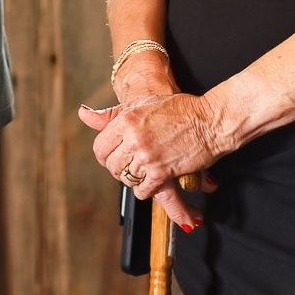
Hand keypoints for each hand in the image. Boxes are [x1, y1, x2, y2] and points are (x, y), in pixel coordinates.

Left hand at [79, 96, 227, 229]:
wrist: (210, 119)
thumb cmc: (180, 109)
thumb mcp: (142, 104)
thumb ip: (111, 114)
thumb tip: (84, 114)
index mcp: (126, 120)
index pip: (100, 148)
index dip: (107, 156)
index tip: (115, 157)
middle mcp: (133, 139)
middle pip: (112, 166)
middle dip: (120, 169)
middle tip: (132, 165)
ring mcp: (146, 156)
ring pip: (126, 179)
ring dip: (134, 179)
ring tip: (144, 172)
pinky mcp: (161, 172)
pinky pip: (142, 190)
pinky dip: (146, 190)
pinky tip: (152, 182)